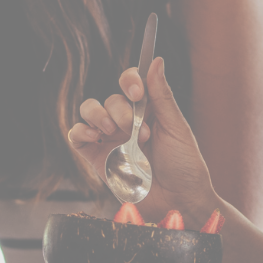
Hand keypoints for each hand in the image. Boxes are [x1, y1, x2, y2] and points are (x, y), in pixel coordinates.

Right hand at [67, 57, 217, 217]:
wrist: (180, 202)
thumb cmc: (185, 166)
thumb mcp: (176, 128)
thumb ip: (162, 96)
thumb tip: (156, 61)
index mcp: (148, 110)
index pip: (130, 82)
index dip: (129, 80)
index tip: (137, 92)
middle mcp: (127, 122)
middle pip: (110, 99)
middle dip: (120, 110)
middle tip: (137, 130)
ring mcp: (111, 139)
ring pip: (89, 111)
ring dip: (98, 115)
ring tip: (114, 132)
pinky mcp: (98, 158)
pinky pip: (77, 137)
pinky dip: (79, 131)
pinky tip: (93, 136)